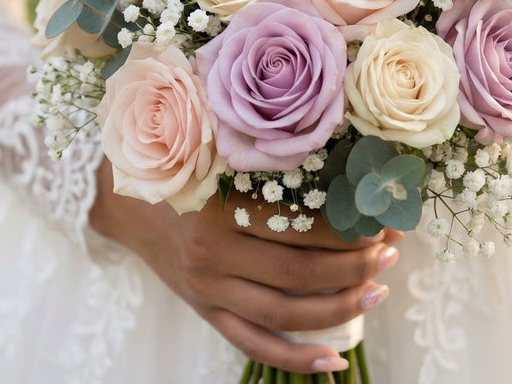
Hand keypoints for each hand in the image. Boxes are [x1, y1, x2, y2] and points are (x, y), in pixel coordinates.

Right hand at [88, 159, 402, 373]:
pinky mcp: (206, 310)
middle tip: (389, 252)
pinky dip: (295, 359)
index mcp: (219, 209)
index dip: (347, 227)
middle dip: (354, 265)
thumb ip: (270, 154)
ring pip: (284, 313)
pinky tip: (334, 361)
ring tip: (377, 291)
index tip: (381, 218)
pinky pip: (253, 344)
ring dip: (338, 307)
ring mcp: (208, 289)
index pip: (300, 226)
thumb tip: (341, 159)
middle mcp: (212, 255)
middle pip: (299, 272)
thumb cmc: (180, 164)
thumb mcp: (219, 150)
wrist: (122, 197)